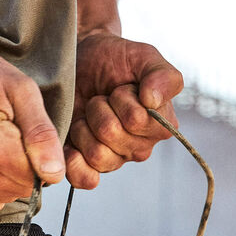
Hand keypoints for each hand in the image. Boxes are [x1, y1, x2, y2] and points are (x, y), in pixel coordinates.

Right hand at [0, 46, 64, 212]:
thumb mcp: (19, 90)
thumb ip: (41, 133)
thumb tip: (54, 173)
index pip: (34, 177)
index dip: (38, 158)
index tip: (24, 135)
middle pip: (19, 190)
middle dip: (22, 167)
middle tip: (7, 136)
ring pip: (2, 198)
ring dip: (5, 177)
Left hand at [65, 33, 182, 188]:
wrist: (83, 61)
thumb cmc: (116, 59)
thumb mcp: (144, 56)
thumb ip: (162, 75)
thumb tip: (153, 101)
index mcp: (159, 125)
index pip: (137, 121)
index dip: (124, 100)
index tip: (122, 88)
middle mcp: (139, 147)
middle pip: (112, 136)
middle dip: (100, 109)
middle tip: (100, 99)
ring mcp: (113, 159)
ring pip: (96, 155)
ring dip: (84, 126)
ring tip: (88, 113)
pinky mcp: (86, 165)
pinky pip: (84, 179)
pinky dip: (74, 162)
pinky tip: (72, 142)